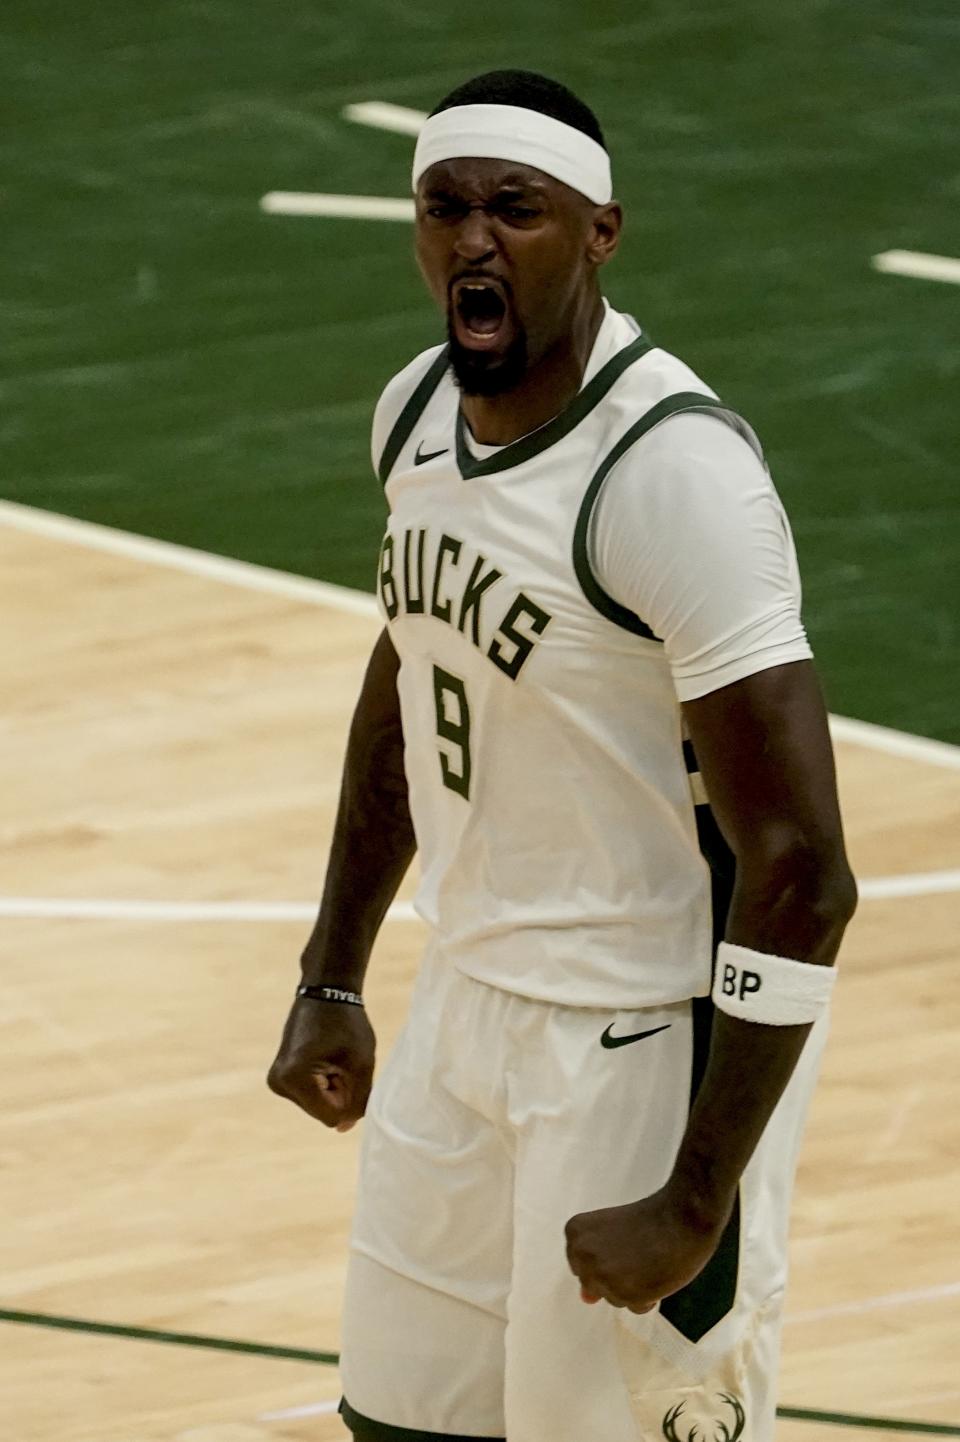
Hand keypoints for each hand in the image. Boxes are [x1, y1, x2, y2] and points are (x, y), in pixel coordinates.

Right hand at [267, 997, 375, 1130]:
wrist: (325, 991)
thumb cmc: (347, 1024)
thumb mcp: (361, 1064)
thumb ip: (358, 1102)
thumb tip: (343, 1128)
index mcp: (294, 1078)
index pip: (331, 1116)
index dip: (349, 1098)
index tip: (346, 1066)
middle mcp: (278, 1083)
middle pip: (322, 1112)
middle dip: (338, 1092)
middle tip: (339, 1058)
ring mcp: (276, 1081)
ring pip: (318, 1105)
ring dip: (332, 1087)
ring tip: (331, 1055)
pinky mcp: (279, 1078)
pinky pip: (311, 1095)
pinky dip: (324, 1083)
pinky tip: (324, 1057)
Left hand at [564, 1184, 732, 1312]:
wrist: (683, 1217)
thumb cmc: (651, 1219)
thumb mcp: (611, 1232)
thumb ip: (592, 1263)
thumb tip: (585, 1299)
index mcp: (575, 1231)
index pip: (581, 1265)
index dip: (606, 1255)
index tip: (622, 1241)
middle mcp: (583, 1255)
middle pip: (595, 1283)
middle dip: (616, 1273)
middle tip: (637, 1251)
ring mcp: (604, 1277)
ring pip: (615, 1298)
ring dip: (633, 1286)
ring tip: (649, 1260)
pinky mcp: (627, 1296)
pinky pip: (636, 1308)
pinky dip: (649, 1296)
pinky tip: (658, 1272)